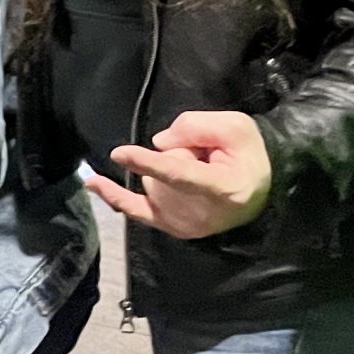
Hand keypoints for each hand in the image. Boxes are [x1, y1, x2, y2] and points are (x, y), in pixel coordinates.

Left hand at [88, 110, 273, 238]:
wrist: (260, 192)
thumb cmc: (248, 158)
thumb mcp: (235, 128)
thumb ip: (196, 127)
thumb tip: (157, 144)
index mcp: (222, 188)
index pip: (179, 174)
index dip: (148, 162)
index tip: (120, 154)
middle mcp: (199, 213)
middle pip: (165, 171)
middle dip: (178, 155)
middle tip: (207, 157)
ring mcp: (182, 223)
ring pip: (151, 182)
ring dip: (165, 170)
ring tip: (197, 171)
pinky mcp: (169, 226)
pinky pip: (135, 209)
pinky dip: (114, 196)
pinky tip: (94, 184)